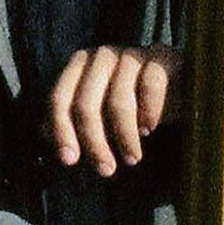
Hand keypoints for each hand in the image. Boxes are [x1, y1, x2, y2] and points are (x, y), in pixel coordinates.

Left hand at [47, 44, 181, 174]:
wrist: (178, 85)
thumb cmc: (130, 102)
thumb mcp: (99, 114)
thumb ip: (70, 121)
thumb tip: (45, 134)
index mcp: (79, 66)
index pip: (59, 99)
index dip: (62, 131)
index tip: (70, 161)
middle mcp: (102, 56)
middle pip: (86, 104)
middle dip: (94, 142)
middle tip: (106, 170)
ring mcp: (132, 54)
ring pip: (118, 101)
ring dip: (124, 137)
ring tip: (131, 158)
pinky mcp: (161, 57)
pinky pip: (150, 87)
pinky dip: (149, 114)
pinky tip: (149, 129)